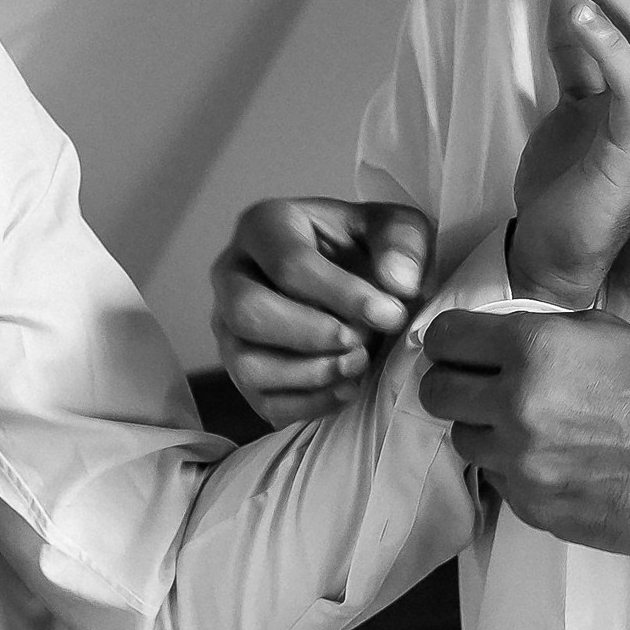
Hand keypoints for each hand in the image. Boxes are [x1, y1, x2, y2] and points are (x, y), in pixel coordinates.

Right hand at [211, 197, 432, 426]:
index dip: (341, 294)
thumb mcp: (395, 228)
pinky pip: (259, 399)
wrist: (355, 285)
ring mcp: (228, 325)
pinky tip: (347, 389)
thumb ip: (401, 243)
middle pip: (247, 311)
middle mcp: (232, 273)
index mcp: (265, 226)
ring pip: (245, 362)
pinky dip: (307, 403)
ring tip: (357, 366)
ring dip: (308, 374)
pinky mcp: (240, 369)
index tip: (390, 315)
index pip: (288, 263)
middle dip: (310, 335)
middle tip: (360, 344)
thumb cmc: (366, 250)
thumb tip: (396, 284)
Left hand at [418, 306, 629, 554]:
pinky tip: (549, 459)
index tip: (455, 348)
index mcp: (531, 350)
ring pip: (463, 440)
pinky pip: (497, 480)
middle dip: (452, 385)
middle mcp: (516, 405)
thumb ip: (535, 330)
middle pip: (437, 393)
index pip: (445, 338)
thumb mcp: (598, 331)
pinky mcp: (533, 506)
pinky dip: (512, 468)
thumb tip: (487, 337)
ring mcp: (521, 462)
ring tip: (522, 426)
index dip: (447, 341)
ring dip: (483, 430)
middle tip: (477, 387)